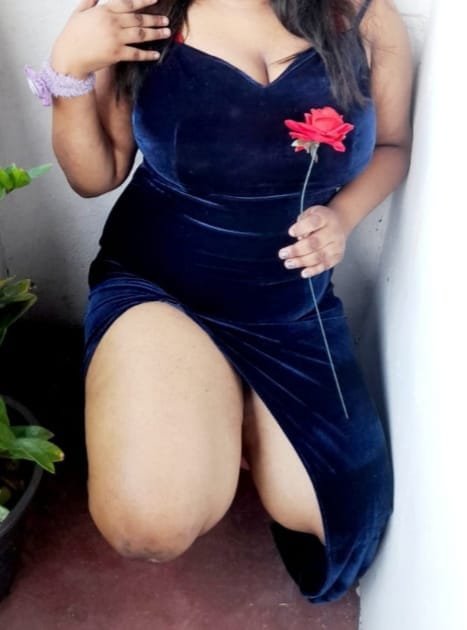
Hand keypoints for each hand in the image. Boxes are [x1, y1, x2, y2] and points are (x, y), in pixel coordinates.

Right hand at [50, 0, 170, 78]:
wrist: (69, 57)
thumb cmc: (72, 35)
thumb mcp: (79, 12)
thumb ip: (90, 1)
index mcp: (104, 11)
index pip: (129, 3)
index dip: (144, 1)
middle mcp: (112, 23)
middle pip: (139, 19)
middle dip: (154, 19)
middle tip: (166, 21)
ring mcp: (115, 39)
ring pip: (141, 35)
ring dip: (156, 33)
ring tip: (166, 32)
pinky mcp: (116, 54)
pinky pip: (136, 54)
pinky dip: (148, 54)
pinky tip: (156, 54)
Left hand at [278, 205, 348, 277]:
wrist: (340, 224)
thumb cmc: (320, 220)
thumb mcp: (310, 213)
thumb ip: (303, 222)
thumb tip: (300, 238)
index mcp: (325, 217)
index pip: (313, 222)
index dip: (301, 228)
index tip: (290, 233)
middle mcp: (333, 232)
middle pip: (314, 242)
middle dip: (296, 250)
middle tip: (282, 254)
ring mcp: (336, 245)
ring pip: (318, 256)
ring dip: (301, 261)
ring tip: (288, 263)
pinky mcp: (337, 256)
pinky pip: (325, 265)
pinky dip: (314, 270)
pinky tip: (303, 273)